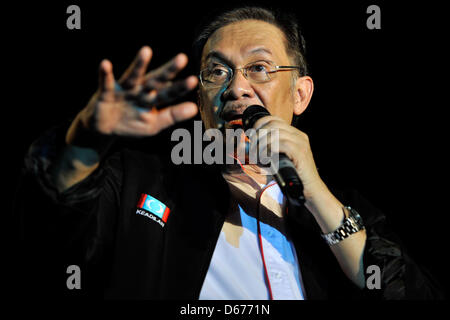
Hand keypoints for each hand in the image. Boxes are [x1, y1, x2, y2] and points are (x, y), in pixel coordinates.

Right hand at [68, 46, 197, 143]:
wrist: (105, 129)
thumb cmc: (132, 123)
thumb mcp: (154, 124)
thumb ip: (172, 116)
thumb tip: (194, 108)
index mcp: (153, 98)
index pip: (170, 92)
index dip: (180, 88)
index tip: (193, 81)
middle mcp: (141, 90)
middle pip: (156, 79)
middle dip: (168, 70)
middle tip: (182, 58)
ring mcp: (124, 90)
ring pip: (133, 76)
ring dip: (139, 65)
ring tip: (147, 51)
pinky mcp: (107, 93)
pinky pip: (107, 82)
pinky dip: (105, 74)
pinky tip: (106, 64)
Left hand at [251, 115, 324, 197]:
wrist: (309, 188)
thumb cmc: (291, 175)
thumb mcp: (278, 159)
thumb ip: (266, 151)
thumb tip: (248, 147)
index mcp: (295, 134)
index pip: (275, 119)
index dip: (260, 123)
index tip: (251, 134)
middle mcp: (299, 136)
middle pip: (274, 124)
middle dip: (259, 134)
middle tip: (253, 146)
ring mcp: (301, 143)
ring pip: (276, 133)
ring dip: (262, 143)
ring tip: (258, 154)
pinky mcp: (301, 153)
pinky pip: (282, 143)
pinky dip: (270, 149)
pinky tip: (266, 157)